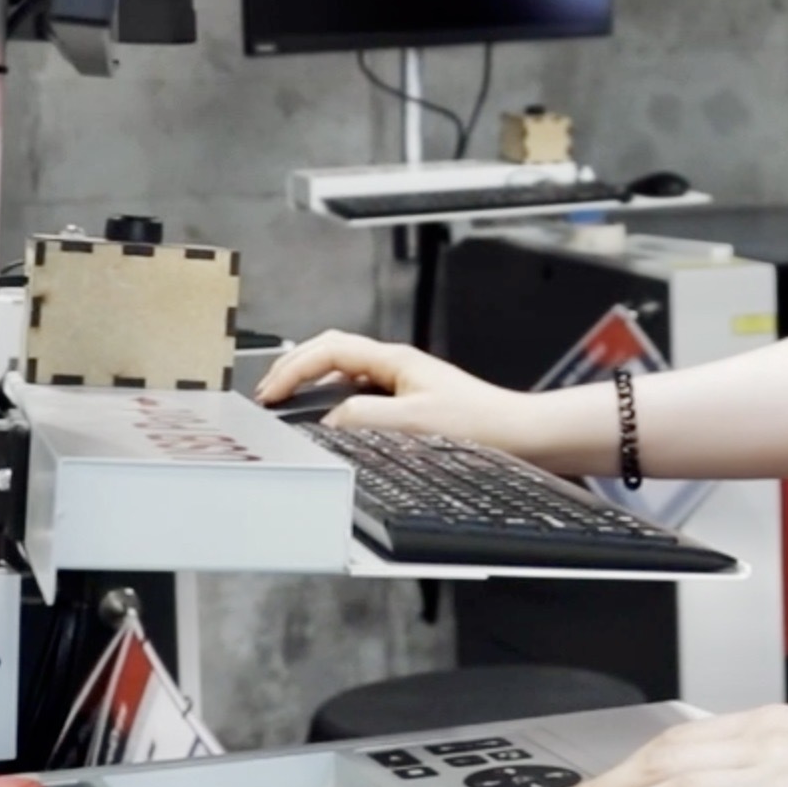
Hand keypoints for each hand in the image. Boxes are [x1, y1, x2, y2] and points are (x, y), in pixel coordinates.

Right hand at [251, 331, 563, 460]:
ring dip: (312, 384)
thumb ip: (362, 416)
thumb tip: (330, 419)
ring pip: (343, 373)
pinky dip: (333, 402)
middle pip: (330, 353)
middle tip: (268, 394)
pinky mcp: (408, 402)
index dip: (292, 369)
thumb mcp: (411, 422)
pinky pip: (358, 393)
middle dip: (294, 368)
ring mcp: (401, 382)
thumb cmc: (480, 425)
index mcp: (393, 359)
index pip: (328, 350)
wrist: (519, 436)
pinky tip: (327, 421)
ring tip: (287, 405)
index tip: (271, 393)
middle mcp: (395, 365)